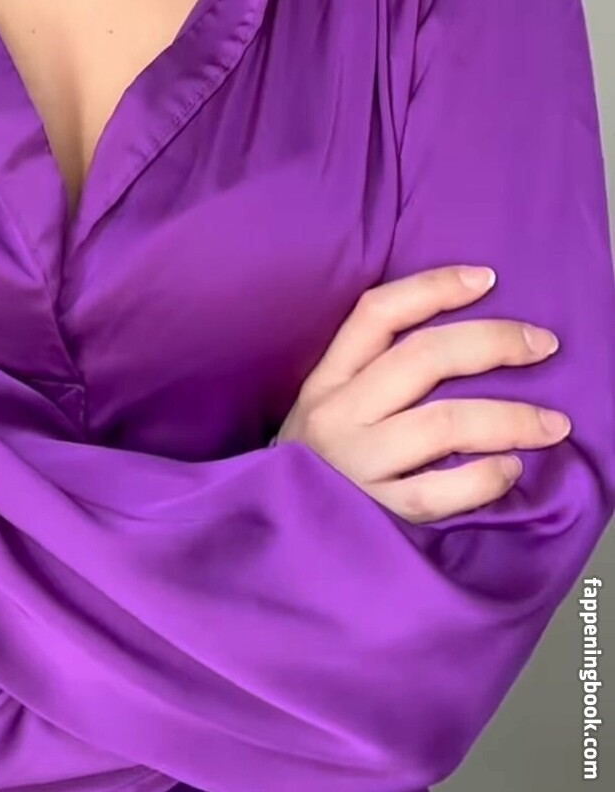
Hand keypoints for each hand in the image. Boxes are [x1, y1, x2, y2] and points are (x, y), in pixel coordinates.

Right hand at [274, 265, 571, 520]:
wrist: (267, 541)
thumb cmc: (317, 463)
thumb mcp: (327, 406)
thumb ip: (374, 374)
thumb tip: (464, 340)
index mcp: (327, 378)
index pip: (378, 312)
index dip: (434, 287)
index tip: (488, 279)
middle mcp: (338, 414)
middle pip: (423, 359)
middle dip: (493, 343)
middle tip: (543, 344)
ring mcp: (355, 465)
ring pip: (441, 424)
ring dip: (508, 418)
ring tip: (552, 424)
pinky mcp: (373, 514)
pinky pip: (437, 493)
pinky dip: (481, 479)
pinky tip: (511, 470)